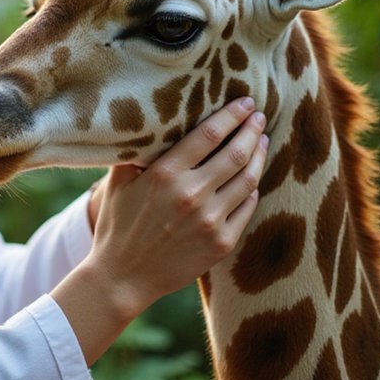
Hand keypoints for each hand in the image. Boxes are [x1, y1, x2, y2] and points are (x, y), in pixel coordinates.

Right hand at [56, 97, 267, 364]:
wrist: (123, 277)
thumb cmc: (117, 225)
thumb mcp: (117, 182)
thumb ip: (135, 152)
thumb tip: (150, 122)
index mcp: (164, 174)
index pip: (209, 134)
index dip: (232, 114)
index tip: (245, 102)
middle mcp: (191, 195)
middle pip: (236, 152)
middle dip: (252, 130)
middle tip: (260, 116)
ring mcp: (210, 221)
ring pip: (247, 179)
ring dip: (259, 156)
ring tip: (262, 142)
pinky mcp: (221, 243)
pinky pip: (246, 208)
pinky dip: (252, 190)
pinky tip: (252, 179)